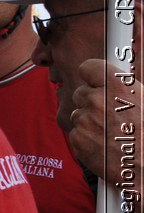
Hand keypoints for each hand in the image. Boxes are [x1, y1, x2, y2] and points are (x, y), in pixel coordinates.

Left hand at [69, 58, 139, 186]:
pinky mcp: (77, 140)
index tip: (94, 79)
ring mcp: (85, 120)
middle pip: (81, 93)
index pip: (88, 67)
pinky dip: (85, 139)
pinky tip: (103, 145)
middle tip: (109, 114)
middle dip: (91, 102)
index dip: (91, 74)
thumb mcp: (142, 100)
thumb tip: (110, 80)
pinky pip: (75, 133)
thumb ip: (125, 88)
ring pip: (77, 114)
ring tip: (110, 133)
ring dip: (88, 121)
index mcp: (118, 86)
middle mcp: (98, 100)